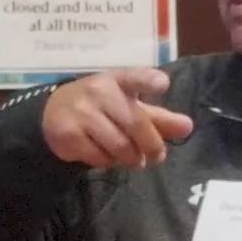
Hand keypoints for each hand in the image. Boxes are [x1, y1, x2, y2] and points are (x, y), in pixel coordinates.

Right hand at [40, 67, 194, 169]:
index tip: (162, 84)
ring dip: (131, 158)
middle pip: (135, 124)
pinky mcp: (68, 134)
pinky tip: (107, 156)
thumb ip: (158, 118)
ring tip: (133, 158)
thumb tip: (188, 127)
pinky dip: (109, 162)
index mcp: (117, 80)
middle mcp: (98, 91)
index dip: (148, 81)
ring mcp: (81, 112)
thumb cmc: (101, 106)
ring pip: (119, 146)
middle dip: (151, 145)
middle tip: (157, 156)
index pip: (134, 78)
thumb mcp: (128, 105)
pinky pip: (100, 157)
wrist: (53, 112)